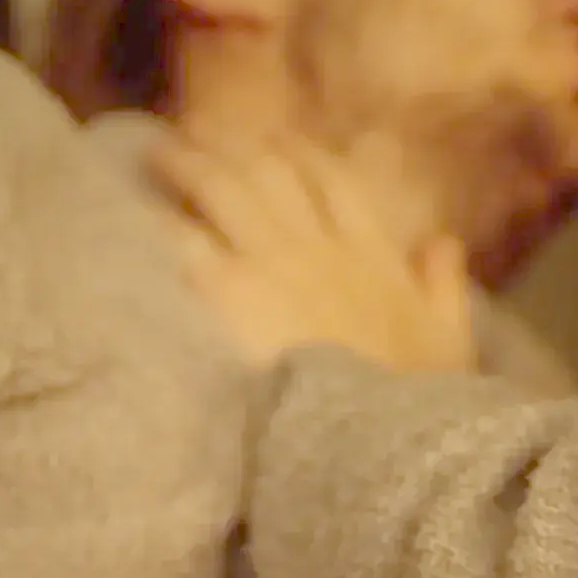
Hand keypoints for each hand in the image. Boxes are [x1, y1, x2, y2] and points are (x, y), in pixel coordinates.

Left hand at [148, 131, 474, 371]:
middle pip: (270, 172)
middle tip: (204, 138)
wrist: (370, 439)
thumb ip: (445, 288)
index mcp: (372, 256)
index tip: (283, 144)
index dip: (306, 156)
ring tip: (158, 155)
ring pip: (221, 186)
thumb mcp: (449, 345)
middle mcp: (318, 244)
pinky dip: (155, 220)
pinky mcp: (225, 289)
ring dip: (188, 164)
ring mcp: (269, 261)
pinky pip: (180, 236)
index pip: (337, 183)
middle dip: (235, 148)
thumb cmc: (414, 403)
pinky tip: (129, 211)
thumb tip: (442, 241)